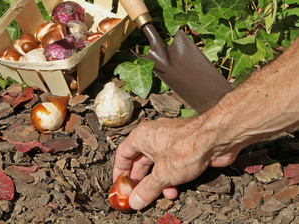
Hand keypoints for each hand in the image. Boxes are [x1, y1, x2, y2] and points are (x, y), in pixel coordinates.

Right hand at [112, 116, 239, 209]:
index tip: (119, 185)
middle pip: (141, 162)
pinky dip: (171, 178)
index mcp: (142, 137)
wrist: (217, 138)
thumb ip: (147, 189)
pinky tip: (175, 190)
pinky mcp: (184, 149)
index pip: (123, 154)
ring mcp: (169, 143)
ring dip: (158, 183)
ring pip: (158, 166)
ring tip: (162, 196)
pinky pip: (172, 166)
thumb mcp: (163, 174)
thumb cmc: (187, 147)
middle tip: (139, 196)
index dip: (120, 171)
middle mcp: (154, 137)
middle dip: (141, 181)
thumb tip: (134, 201)